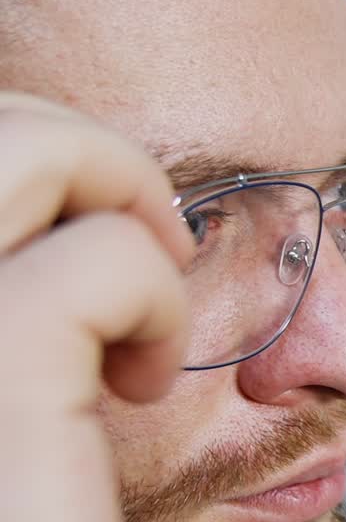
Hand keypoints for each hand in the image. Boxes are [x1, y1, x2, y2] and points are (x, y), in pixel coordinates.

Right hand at [0, 93, 192, 521]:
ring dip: (117, 189)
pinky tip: (135, 377)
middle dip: (74, 144)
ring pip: (35, 146)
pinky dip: (155, 302)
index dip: (14, 144)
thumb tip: (60, 225)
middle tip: (134, 231)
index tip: (71, 214)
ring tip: (144, 281)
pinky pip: (111, 258)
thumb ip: (5, 294)